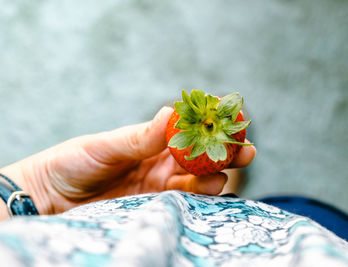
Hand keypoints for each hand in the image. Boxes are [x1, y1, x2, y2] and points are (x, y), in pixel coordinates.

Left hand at [0, 107, 255, 215]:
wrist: (52, 196)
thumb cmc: (74, 162)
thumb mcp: (105, 145)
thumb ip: (139, 137)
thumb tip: (169, 112)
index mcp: (152, 140)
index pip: (189, 130)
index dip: (211, 125)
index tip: (233, 118)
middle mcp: (161, 161)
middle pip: (201, 156)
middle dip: (225, 151)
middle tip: (247, 148)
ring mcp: (160, 184)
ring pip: (198, 179)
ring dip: (218, 173)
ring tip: (230, 169)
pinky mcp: (155, 205)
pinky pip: (185, 201)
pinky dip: (202, 195)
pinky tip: (215, 188)